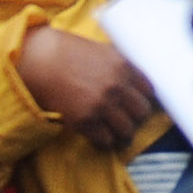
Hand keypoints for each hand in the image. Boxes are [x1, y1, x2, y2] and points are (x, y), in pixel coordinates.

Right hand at [16, 22, 159, 152]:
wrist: (42, 61)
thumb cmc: (71, 53)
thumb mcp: (104, 51)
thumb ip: (123, 66)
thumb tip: (139, 84)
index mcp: (124, 67)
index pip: (150, 91)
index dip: (144, 98)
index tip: (138, 102)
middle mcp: (116, 87)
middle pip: (142, 112)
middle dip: (135, 116)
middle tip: (127, 118)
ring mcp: (101, 106)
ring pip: (127, 130)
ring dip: (123, 133)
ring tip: (117, 133)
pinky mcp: (85, 121)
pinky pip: (105, 140)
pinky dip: (105, 141)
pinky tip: (100, 136)